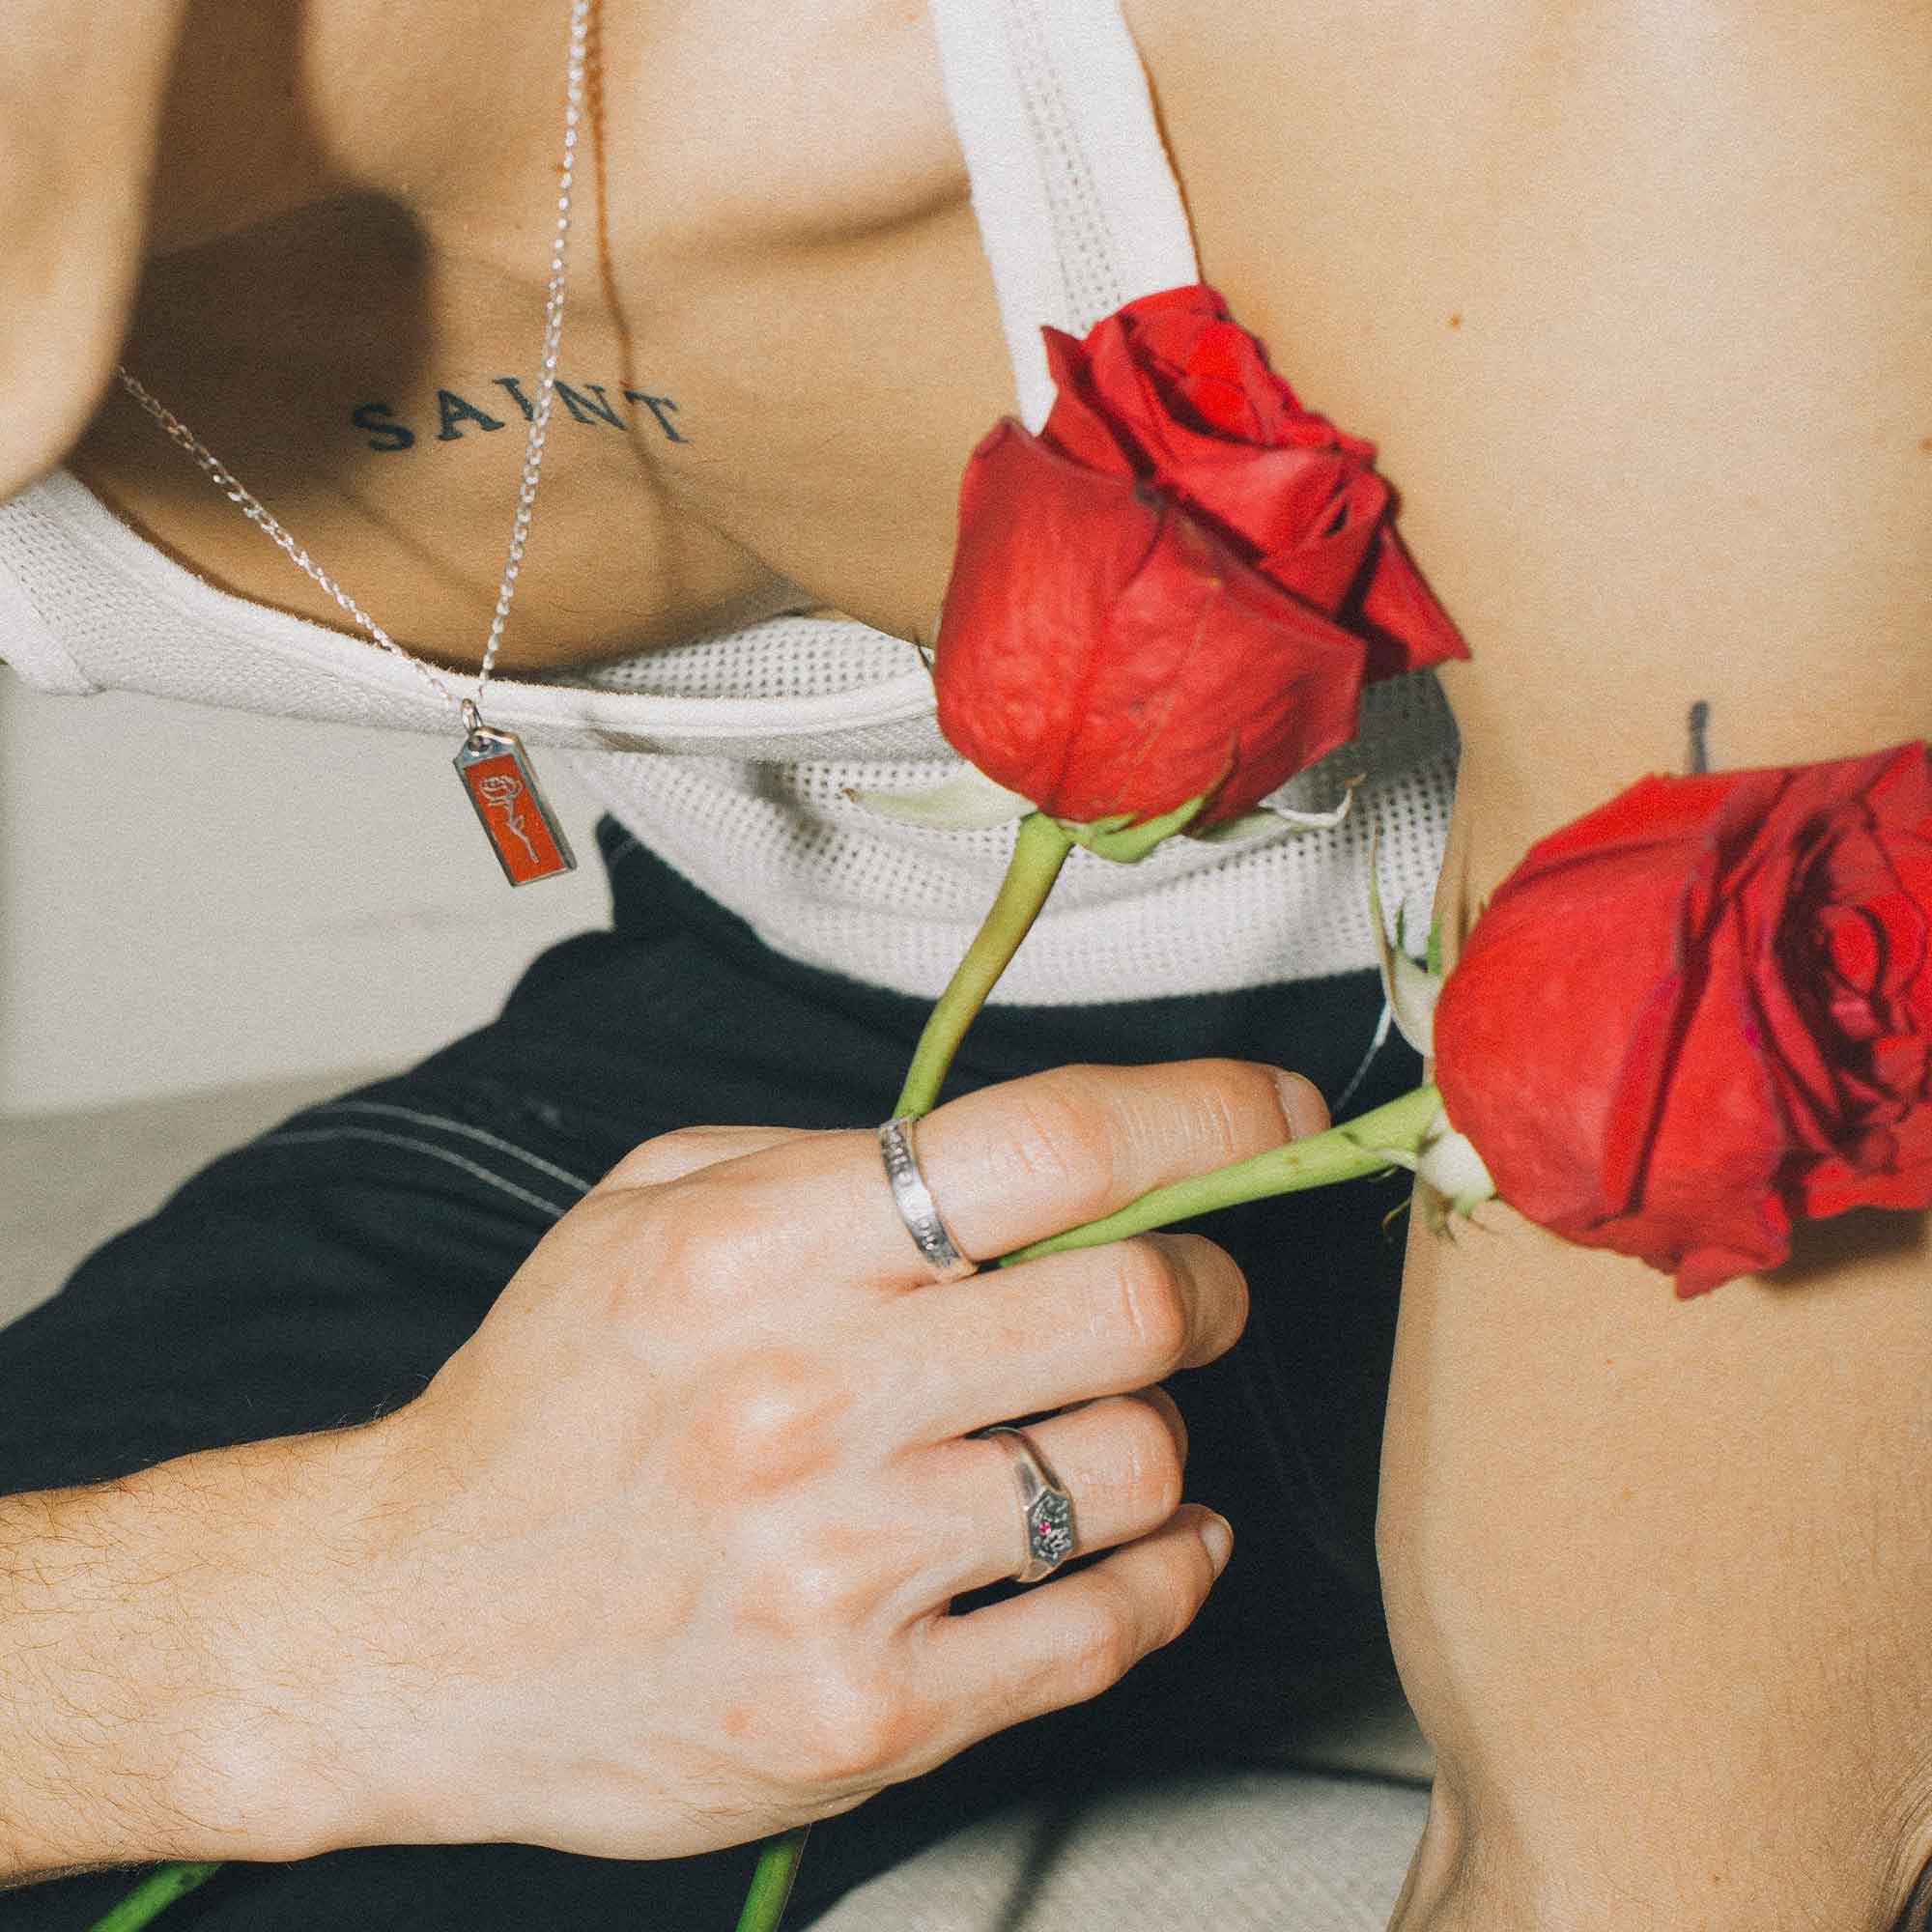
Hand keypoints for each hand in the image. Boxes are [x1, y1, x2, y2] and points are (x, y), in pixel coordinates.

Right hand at [290, 1058, 1324, 1859]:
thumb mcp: (648, 1209)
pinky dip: (1169, 1569)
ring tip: (1097, 1422)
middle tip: (1184, 1285)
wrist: (410, 1628)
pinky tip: (1149, 1536)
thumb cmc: (546, 1400)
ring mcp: (844, 1572)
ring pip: (1143, 1465)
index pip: (1053, 1147)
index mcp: (755, 1249)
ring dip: (1155, 1430)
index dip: (1207, 1115)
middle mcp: (808, 1403)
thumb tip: (1049, 1151)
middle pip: (1139, 1305)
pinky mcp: (868, 1715)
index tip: (1273, 1116)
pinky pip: (1110, 1626)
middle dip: (1202, 1280)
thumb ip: (840, 1158)